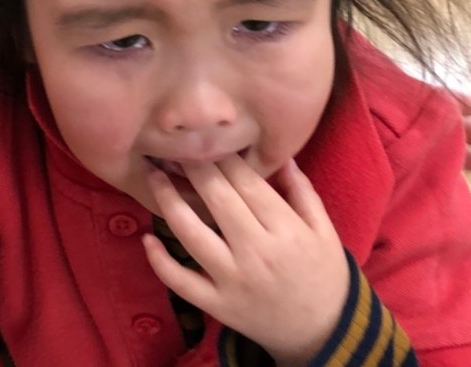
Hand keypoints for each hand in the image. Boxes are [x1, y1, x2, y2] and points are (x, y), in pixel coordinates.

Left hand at [141, 157, 347, 364]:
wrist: (322, 333)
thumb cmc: (324, 275)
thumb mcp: (324, 232)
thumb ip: (302, 192)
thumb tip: (282, 154)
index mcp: (285, 230)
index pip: (246, 182)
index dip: (222, 156)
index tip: (204, 136)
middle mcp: (256, 252)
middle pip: (216, 199)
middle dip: (192, 167)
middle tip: (173, 144)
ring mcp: (232, 280)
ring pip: (190, 234)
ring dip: (167, 200)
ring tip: (152, 174)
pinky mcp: (216, 304)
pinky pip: (181, 281)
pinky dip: (159, 261)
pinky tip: (146, 237)